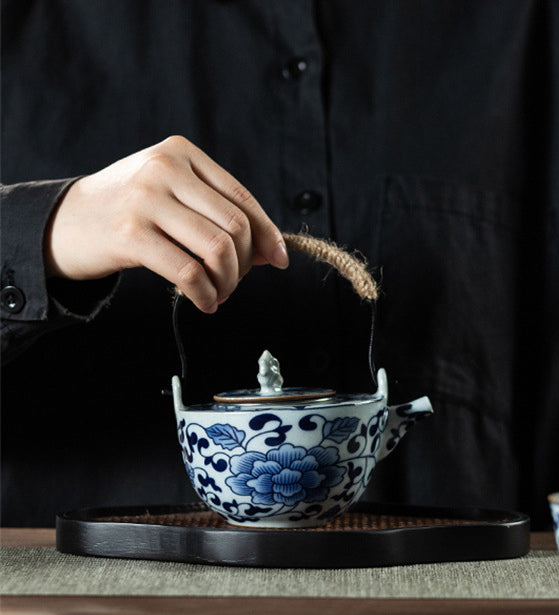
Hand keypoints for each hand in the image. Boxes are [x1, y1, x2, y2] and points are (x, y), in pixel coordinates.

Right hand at [45, 135, 288, 312]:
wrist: (63, 221)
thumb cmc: (129, 211)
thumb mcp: (172, 196)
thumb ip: (216, 214)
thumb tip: (271, 251)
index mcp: (181, 152)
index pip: (241, 198)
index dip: (267, 233)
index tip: (279, 260)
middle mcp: (165, 168)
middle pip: (235, 225)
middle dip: (245, 263)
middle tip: (235, 283)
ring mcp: (146, 199)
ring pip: (217, 248)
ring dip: (227, 282)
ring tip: (219, 294)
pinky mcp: (130, 234)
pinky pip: (188, 272)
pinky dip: (205, 294)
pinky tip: (204, 302)